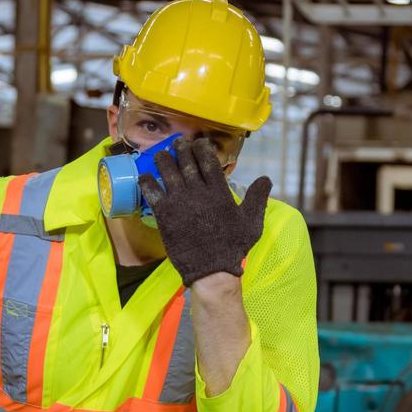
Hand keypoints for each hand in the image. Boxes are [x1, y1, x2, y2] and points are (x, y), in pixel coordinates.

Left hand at [138, 137, 271, 286]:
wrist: (211, 269)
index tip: (199, 142)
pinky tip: (144, 176)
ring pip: (167, 171)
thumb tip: (266, 179)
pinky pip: (152, 191)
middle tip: (178, 143)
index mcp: (218, 191)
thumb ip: (257, 198)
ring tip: (160, 154)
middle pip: (186, 161)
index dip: (202, 148)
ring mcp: (179, 201)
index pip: (208, 160)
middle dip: (182, 148)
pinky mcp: (165, 214)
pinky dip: (147, 181)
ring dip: (163, 159)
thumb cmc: (233, 246)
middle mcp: (198, 191)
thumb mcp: (252, 221)